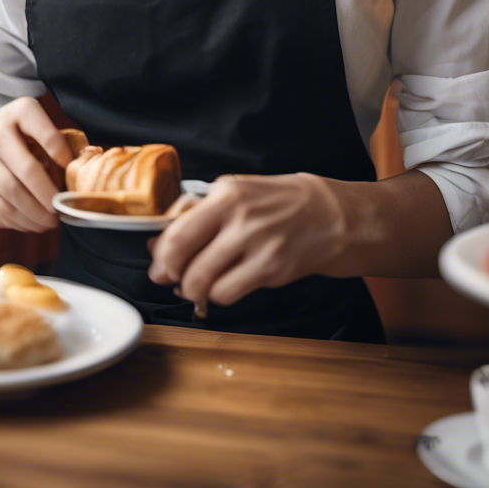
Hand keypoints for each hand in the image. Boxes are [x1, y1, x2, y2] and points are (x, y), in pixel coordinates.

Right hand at [0, 97, 74, 231]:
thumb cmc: (25, 141)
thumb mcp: (39, 131)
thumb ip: (59, 146)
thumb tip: (80, 171)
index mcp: (18, 112)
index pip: (41, 128)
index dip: (59, 150)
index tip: (71, 169)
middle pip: (26, 168)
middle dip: (48, 194)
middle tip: (61, 208)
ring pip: (10, 192)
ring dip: (34, 212)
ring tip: (50, 221)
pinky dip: (19, 219)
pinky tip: (33, 223)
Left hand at [147, 173, 344, 308]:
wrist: (328, 214)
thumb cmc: (278, 203)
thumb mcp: (238, 192)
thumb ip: (200, 213)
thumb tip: (160, 242)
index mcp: (226, 193)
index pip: (176, 230)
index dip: (161, 255)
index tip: (160, 264)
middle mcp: (239, 216)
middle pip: (182, 258)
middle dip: (172, 276)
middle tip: (176, 279)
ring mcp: (256, 243)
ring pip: (202, 282)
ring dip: (196, 290)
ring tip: (203, 284)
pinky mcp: (271, 268)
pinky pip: (227, 293)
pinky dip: (220, 295)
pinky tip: (227, 285)